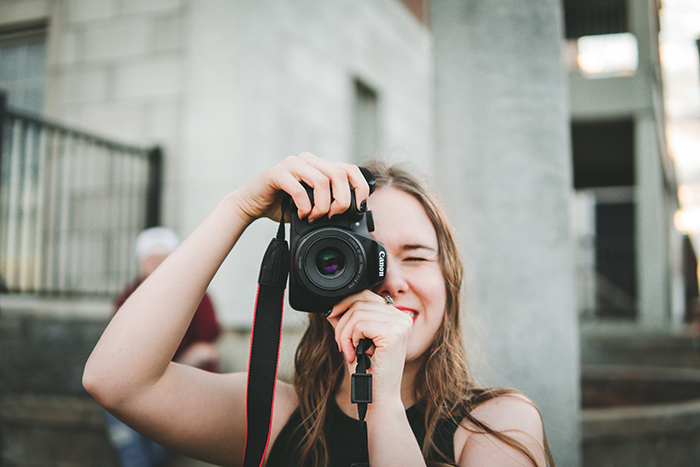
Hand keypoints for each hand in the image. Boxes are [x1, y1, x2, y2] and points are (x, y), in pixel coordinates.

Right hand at [232, 152, 369, 224]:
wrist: (251, 204)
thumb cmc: (282, 204)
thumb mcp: (313, 204)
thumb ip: (330, 202)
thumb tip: (353, 213)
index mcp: (320, 165)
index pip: (350, 169)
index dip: (360, 188)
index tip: (360, 208)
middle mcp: (308, 160)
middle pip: (339, 174)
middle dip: (341, 200)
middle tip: (332, 216)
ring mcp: (292, 164)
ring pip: (322, 181)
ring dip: (322, 205)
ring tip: (314, 216)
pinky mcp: (277, 173)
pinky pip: (299, 189)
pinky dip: (305, 206)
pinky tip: (302, 214)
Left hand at [326, 290, 413, 401]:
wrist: (377, 394)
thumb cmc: (368, 370)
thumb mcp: (355, 338)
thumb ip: (347, 320)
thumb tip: (332, 304)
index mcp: (396, 316)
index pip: (367, 295)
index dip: (345, 302)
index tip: (331, 314)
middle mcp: (401, 317)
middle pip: (360, 302)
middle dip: (342, 323)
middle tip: (341, 344)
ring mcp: (399, 324)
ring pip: (357, 313)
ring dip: (345, 334)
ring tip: (349, 351)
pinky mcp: (393, 333)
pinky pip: (361, 324)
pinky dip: (351, 338)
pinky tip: (356, 352)